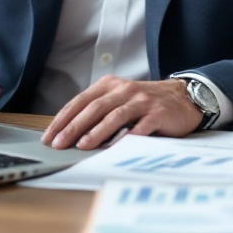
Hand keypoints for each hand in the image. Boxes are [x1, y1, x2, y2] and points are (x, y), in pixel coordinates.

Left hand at [41, 76, 202, 149]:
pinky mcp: (158, 114)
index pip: (80, 101)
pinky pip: (140, 127)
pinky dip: (126, 137)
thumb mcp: (120, 99)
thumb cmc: (146, 103)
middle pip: (94, 108)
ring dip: (96, 132)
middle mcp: (125, 90)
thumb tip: (70, 134)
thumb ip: (99, 111)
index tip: (48, 136)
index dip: (62, 119)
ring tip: (82, 146)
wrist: (184, 98)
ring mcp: (142, 101)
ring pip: (114, 116)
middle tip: (59, 143)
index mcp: (110, 85)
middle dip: (73, 127)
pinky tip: (115, 147)